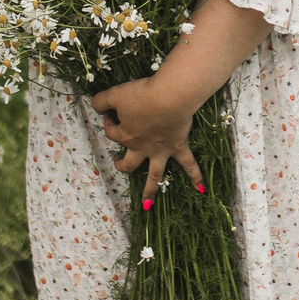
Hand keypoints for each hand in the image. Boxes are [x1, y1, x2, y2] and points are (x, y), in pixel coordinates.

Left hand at [90, 74, 204, 208]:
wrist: (169, 97)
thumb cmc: (142, 95)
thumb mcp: (115, 94)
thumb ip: (102, 101)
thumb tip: (97, 107)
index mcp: (126, 136)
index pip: (111, 132)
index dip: (108, 123)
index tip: (110, 113)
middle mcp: (142, 148)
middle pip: (129, 164)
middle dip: (124, 166)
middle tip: (121, 166)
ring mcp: (161, 150)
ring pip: (155, 175)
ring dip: (150, 190)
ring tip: (147, 205)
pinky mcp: (178, 146)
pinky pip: (189, 164)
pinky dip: (196, 176)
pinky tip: (200, 188)